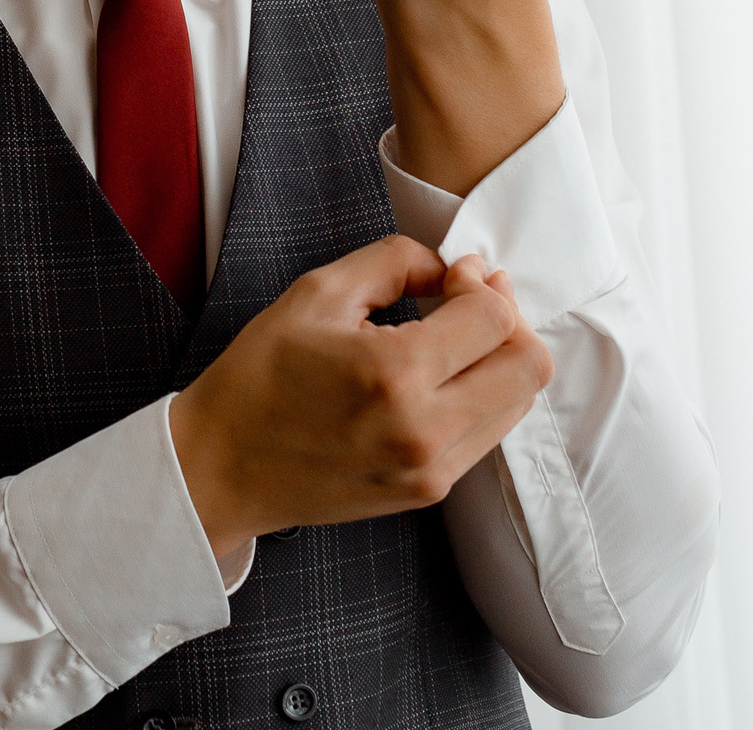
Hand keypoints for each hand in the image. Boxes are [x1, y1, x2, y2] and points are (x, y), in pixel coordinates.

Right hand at [170, 237, 552, 557]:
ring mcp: (431, 469)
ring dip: (500, 360)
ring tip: (455, 336)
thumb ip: (396, 261)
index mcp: (395, 373)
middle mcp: (425, 429)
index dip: (483, 283)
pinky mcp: (428, 491)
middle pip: (529, 366)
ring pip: (518, 403)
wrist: (223, 467)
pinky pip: (489, 433)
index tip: (452, 275)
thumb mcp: (318, 292)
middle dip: (510, 320)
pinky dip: (481, 395)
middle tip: (469, 300)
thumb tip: (451, 270)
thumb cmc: (261, 375)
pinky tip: (440, 375)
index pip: (495, 319)